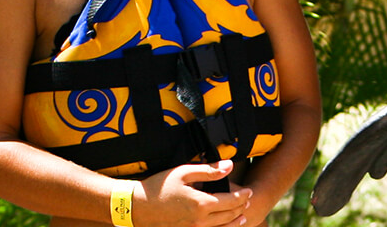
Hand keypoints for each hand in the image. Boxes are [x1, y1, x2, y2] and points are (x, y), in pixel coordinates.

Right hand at [134, 161, 252, 226]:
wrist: (137, 207)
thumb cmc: (160, 186)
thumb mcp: (184, 172)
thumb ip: (209, 171)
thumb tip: (229, 166)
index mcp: (202, 204)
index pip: (231, 201)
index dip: (242, 196)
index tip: (249, 191)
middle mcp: (200, 221)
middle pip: (229, 216)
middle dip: (241, 208)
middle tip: (247, 200)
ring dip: (234, 222)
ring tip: (241, 216)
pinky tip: (223, 226)